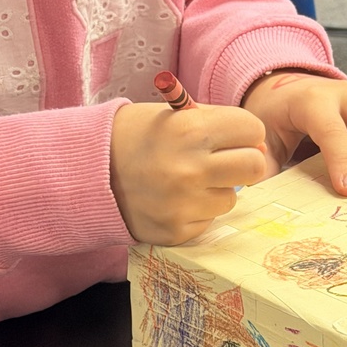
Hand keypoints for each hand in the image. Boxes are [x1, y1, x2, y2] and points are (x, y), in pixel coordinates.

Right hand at [110, 102, 265, 244]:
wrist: (87, 173)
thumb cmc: (136, 138)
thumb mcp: (173, 115)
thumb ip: (217, 125)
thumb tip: (260, 148)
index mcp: (191, 129)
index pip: (252, 129)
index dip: (245, 132)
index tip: (233, 136)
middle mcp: (191, 168)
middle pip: (255, 166)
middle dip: (245, 162)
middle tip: (225, 161)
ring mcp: (184, 203)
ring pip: (232, 197)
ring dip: (217, 189)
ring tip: (187, 181)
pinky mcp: (177, 231)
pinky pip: (209, 219)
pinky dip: (197, 210)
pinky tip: (173, 199)